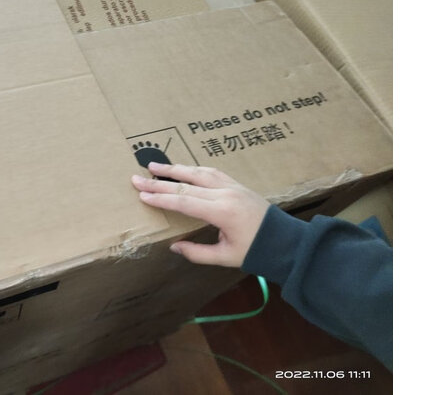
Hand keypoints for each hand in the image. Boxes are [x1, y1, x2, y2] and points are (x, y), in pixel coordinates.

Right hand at [131, 162, 269, 267]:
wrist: (287, 242)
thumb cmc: (257, 252)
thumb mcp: (225, 257)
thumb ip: (197, 252)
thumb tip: (173, 246)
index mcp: (222, 212)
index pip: (184, 201)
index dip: (161, 198)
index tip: (142, 195)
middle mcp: (225, 194)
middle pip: (186, 184)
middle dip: (159, 181)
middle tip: (137, 177)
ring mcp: (232, 186)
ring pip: (198, 172)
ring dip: (175, 169)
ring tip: (154, 166)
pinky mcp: (237, 185)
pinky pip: (211, 172)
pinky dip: (193, 169)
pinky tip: (183, 169)